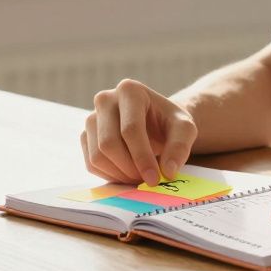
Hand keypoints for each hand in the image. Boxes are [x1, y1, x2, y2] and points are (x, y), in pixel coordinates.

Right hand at [81, 79, 197, 185]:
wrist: (156, 122)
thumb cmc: (169, 122)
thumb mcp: (185, 129)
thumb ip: (180, 147)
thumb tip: (168, 171)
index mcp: (130, 90)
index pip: (130, 130)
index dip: (142, 158)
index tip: (155, 179)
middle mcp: (105, 99)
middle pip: (109, 144)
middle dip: (129, 168)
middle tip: (148, 180)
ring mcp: (91, 118)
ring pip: (97, 156)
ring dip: (119, 174)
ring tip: (140, 177)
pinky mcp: (86, 136)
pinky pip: (91, 163)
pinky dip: (110, 175)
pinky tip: (128, 174)